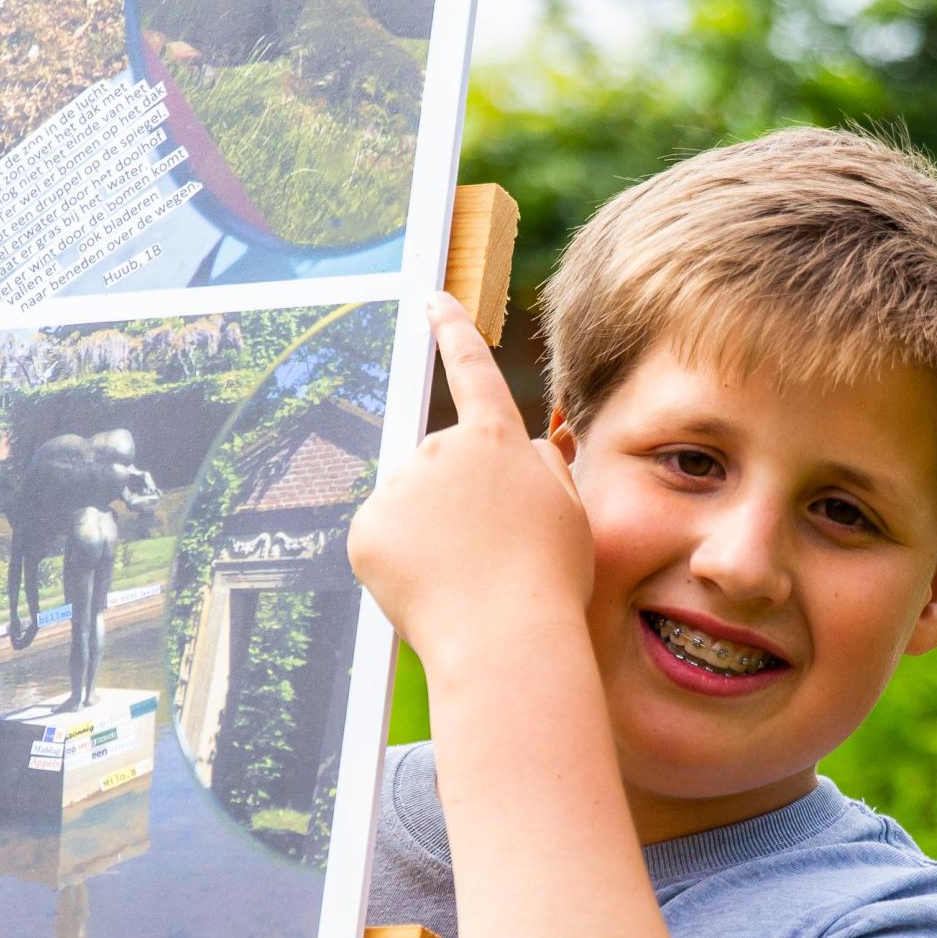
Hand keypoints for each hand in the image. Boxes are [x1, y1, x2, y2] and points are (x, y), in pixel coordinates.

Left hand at [346, 293, 593, 670]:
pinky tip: (429, 588)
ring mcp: (399, 485)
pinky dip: (397, 565)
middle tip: (486, 555)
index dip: (454, 332)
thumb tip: (526, 449)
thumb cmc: (547, 582)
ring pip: (408, 508)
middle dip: (454, 505)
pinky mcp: (366, 526)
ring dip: (428, 537)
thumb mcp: (569, 514)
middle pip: (438, 469)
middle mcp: (441, 447)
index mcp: (496, 441)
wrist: (504, 637)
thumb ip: (545, 469)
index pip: (473, 372)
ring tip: (461, 578)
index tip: (433, 300)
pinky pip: (380, 541)